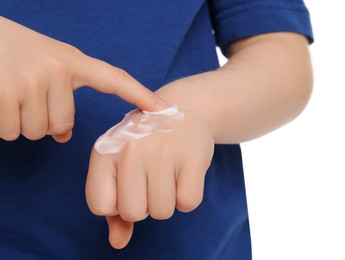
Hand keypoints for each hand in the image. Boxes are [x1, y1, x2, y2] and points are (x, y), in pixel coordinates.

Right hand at [0, 17, 166, 141]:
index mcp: (70, 60)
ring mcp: (30, 80)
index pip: (113, 79)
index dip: (139, 94)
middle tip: (24, 95)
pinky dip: (2, 124)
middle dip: (44, 121)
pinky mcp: (4, 93)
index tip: (163, 109)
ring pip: (36, 131)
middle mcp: (56, 69)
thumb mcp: (44, 66)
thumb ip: (61, 98)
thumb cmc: (11, 51)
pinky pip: (12, 131)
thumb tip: (64, 136)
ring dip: (21, 122)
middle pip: (61, 125)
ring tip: (9, 93)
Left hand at [86, 104, 213, 247]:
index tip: (129, 184)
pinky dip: (188, 195)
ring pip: (162, 212)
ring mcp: (161, 152)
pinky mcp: (191, 156)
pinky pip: (188, 203)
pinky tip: (184, 171)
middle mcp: (130, 150)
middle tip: (152, 177)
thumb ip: (114, 208)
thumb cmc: (146, 144)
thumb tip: (117, 243)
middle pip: (133, 213)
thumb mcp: (122, 166)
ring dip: (167, 200)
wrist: (183, 110)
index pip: (100, 205)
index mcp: (104, 151)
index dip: (117, 203)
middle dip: (145, 203)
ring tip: (169, 172)